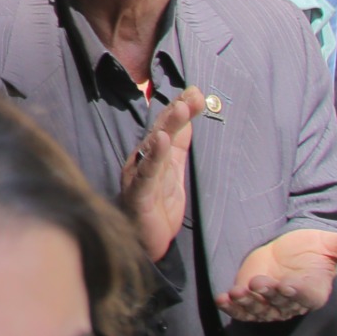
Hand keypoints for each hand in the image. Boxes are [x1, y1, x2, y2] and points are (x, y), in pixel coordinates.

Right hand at [117, 86, 198, 260]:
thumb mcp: (174, 169)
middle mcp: (143, 160)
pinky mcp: (138, 193)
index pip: (168, 125)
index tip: (197, 92)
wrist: (146, 243)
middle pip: (159, 130)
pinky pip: (146, 172)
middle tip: (192, 96)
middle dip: (176, 111)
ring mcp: (139, 175)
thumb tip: (189, 115)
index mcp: (153, 154)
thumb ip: (179, 144)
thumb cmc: (158, 205)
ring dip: (167, 126)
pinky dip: (153, 155)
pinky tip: (159, 140)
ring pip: (153, 146)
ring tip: (180, 109)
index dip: (181, 109)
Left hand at [218, 228, 336, 322]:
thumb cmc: (310, 249)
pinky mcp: (249, 299)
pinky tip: (222, 299)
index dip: (296, 293)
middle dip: (268, 296)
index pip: (306, 296)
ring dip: (247, 304)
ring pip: (259, 310)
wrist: (285, 251)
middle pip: (280, 304)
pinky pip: (241, 309)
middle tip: (258, 284)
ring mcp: (268, 303)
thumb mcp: (334, 244)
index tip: (287, 286)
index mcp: (313, 290)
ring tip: (236, 292)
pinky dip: (232, 307)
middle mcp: (290, 301)